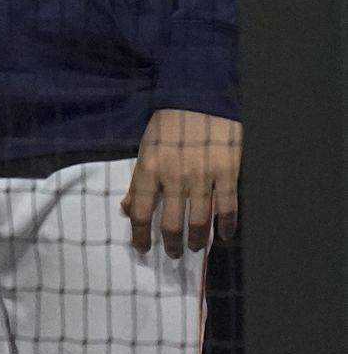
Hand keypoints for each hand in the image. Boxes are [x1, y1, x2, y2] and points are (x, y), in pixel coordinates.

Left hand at [123, 108, 240, 255]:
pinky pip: (227, 207)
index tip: (142, 248)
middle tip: (173, 254)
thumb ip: (137, 180)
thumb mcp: (144, 149)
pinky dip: (226, 225)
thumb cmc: (167, 125)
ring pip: (200, 220)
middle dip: (171, 244)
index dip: (140, 235)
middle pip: (171, 223)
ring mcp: (202, 177)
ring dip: (197, 240)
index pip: (140, 212)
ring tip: (195, 248)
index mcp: (149, 170)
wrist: (199, 100)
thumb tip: (126, 207)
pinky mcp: (227, 174)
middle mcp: (174, 178)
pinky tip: (224, 235)